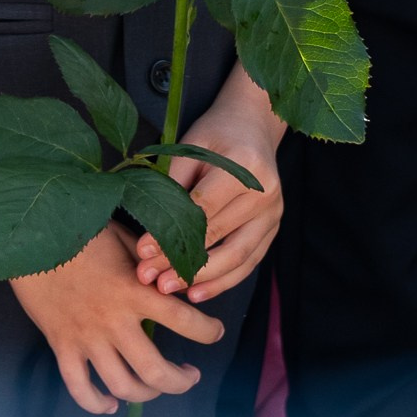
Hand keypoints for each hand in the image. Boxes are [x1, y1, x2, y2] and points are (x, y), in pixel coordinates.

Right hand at [13, 223, 222, 413]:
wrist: (30, 237)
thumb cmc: (81, 231)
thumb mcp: (123, 238)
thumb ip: (150, 261)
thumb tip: (178, 275)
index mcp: (134, 290)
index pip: (184, 320)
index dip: (207, 331)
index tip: (216, 332)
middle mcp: (113, 320)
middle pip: (155, 371)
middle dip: (180, 381)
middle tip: (190, 374)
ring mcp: (86, 337)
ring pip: (122, 386)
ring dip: (146, 395)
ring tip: (156, 387)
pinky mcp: (62, 345)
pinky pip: (79, 388)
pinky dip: (96, 404)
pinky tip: (109, 404)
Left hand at [129, 78, 281, 302]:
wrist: (252, 124)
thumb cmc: (216, 134)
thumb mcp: (190, 145)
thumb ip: (173, 182)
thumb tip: (149, 229)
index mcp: (245, 166)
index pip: (202, 209)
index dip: (171, 233)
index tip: (143, 252)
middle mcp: (265, 192)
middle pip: (217, 235)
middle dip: (179, 260)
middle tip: (149, 278)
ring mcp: (274, 213)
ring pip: (236, 256)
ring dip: (201, 279)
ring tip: (169, 289)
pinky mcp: (273, 228)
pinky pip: (248, 261)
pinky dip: (223, 280)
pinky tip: (197, 292)